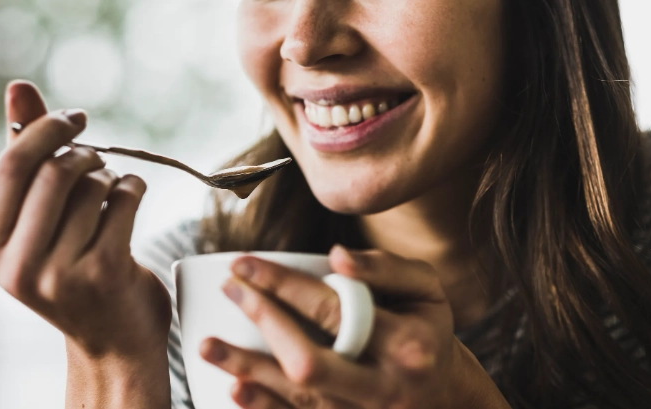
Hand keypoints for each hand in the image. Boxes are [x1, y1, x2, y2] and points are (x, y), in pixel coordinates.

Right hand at [0, 81, 171, 359]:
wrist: (114, 339)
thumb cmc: (74, 267)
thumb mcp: (38, 219)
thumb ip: (26, 156)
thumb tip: (18, 87)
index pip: (10, 168)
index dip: (45, 130)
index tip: (74, 118)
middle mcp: (15, 267)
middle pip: (53, 172)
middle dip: (84, 153)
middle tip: (98, 156)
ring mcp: (59, 274)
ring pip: (93, 186)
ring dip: (111, 175)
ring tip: (112, 189)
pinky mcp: (105, 272)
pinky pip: (124, 198)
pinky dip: (134, 185)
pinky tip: (132, 194)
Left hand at [199, 246, 508, 408]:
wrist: (445, 397)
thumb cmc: (427, 330)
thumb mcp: (427, 290)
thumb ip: (386, 268)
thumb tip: (335, 256)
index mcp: (408, 344)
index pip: (336, 310)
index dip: (285, 285)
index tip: (245, 262)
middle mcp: (384, 388)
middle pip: (311, 360)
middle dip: (264, 322)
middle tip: (230, 288)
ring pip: (299, 399)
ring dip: (248, 371)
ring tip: (205, 344)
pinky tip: (233, 390)